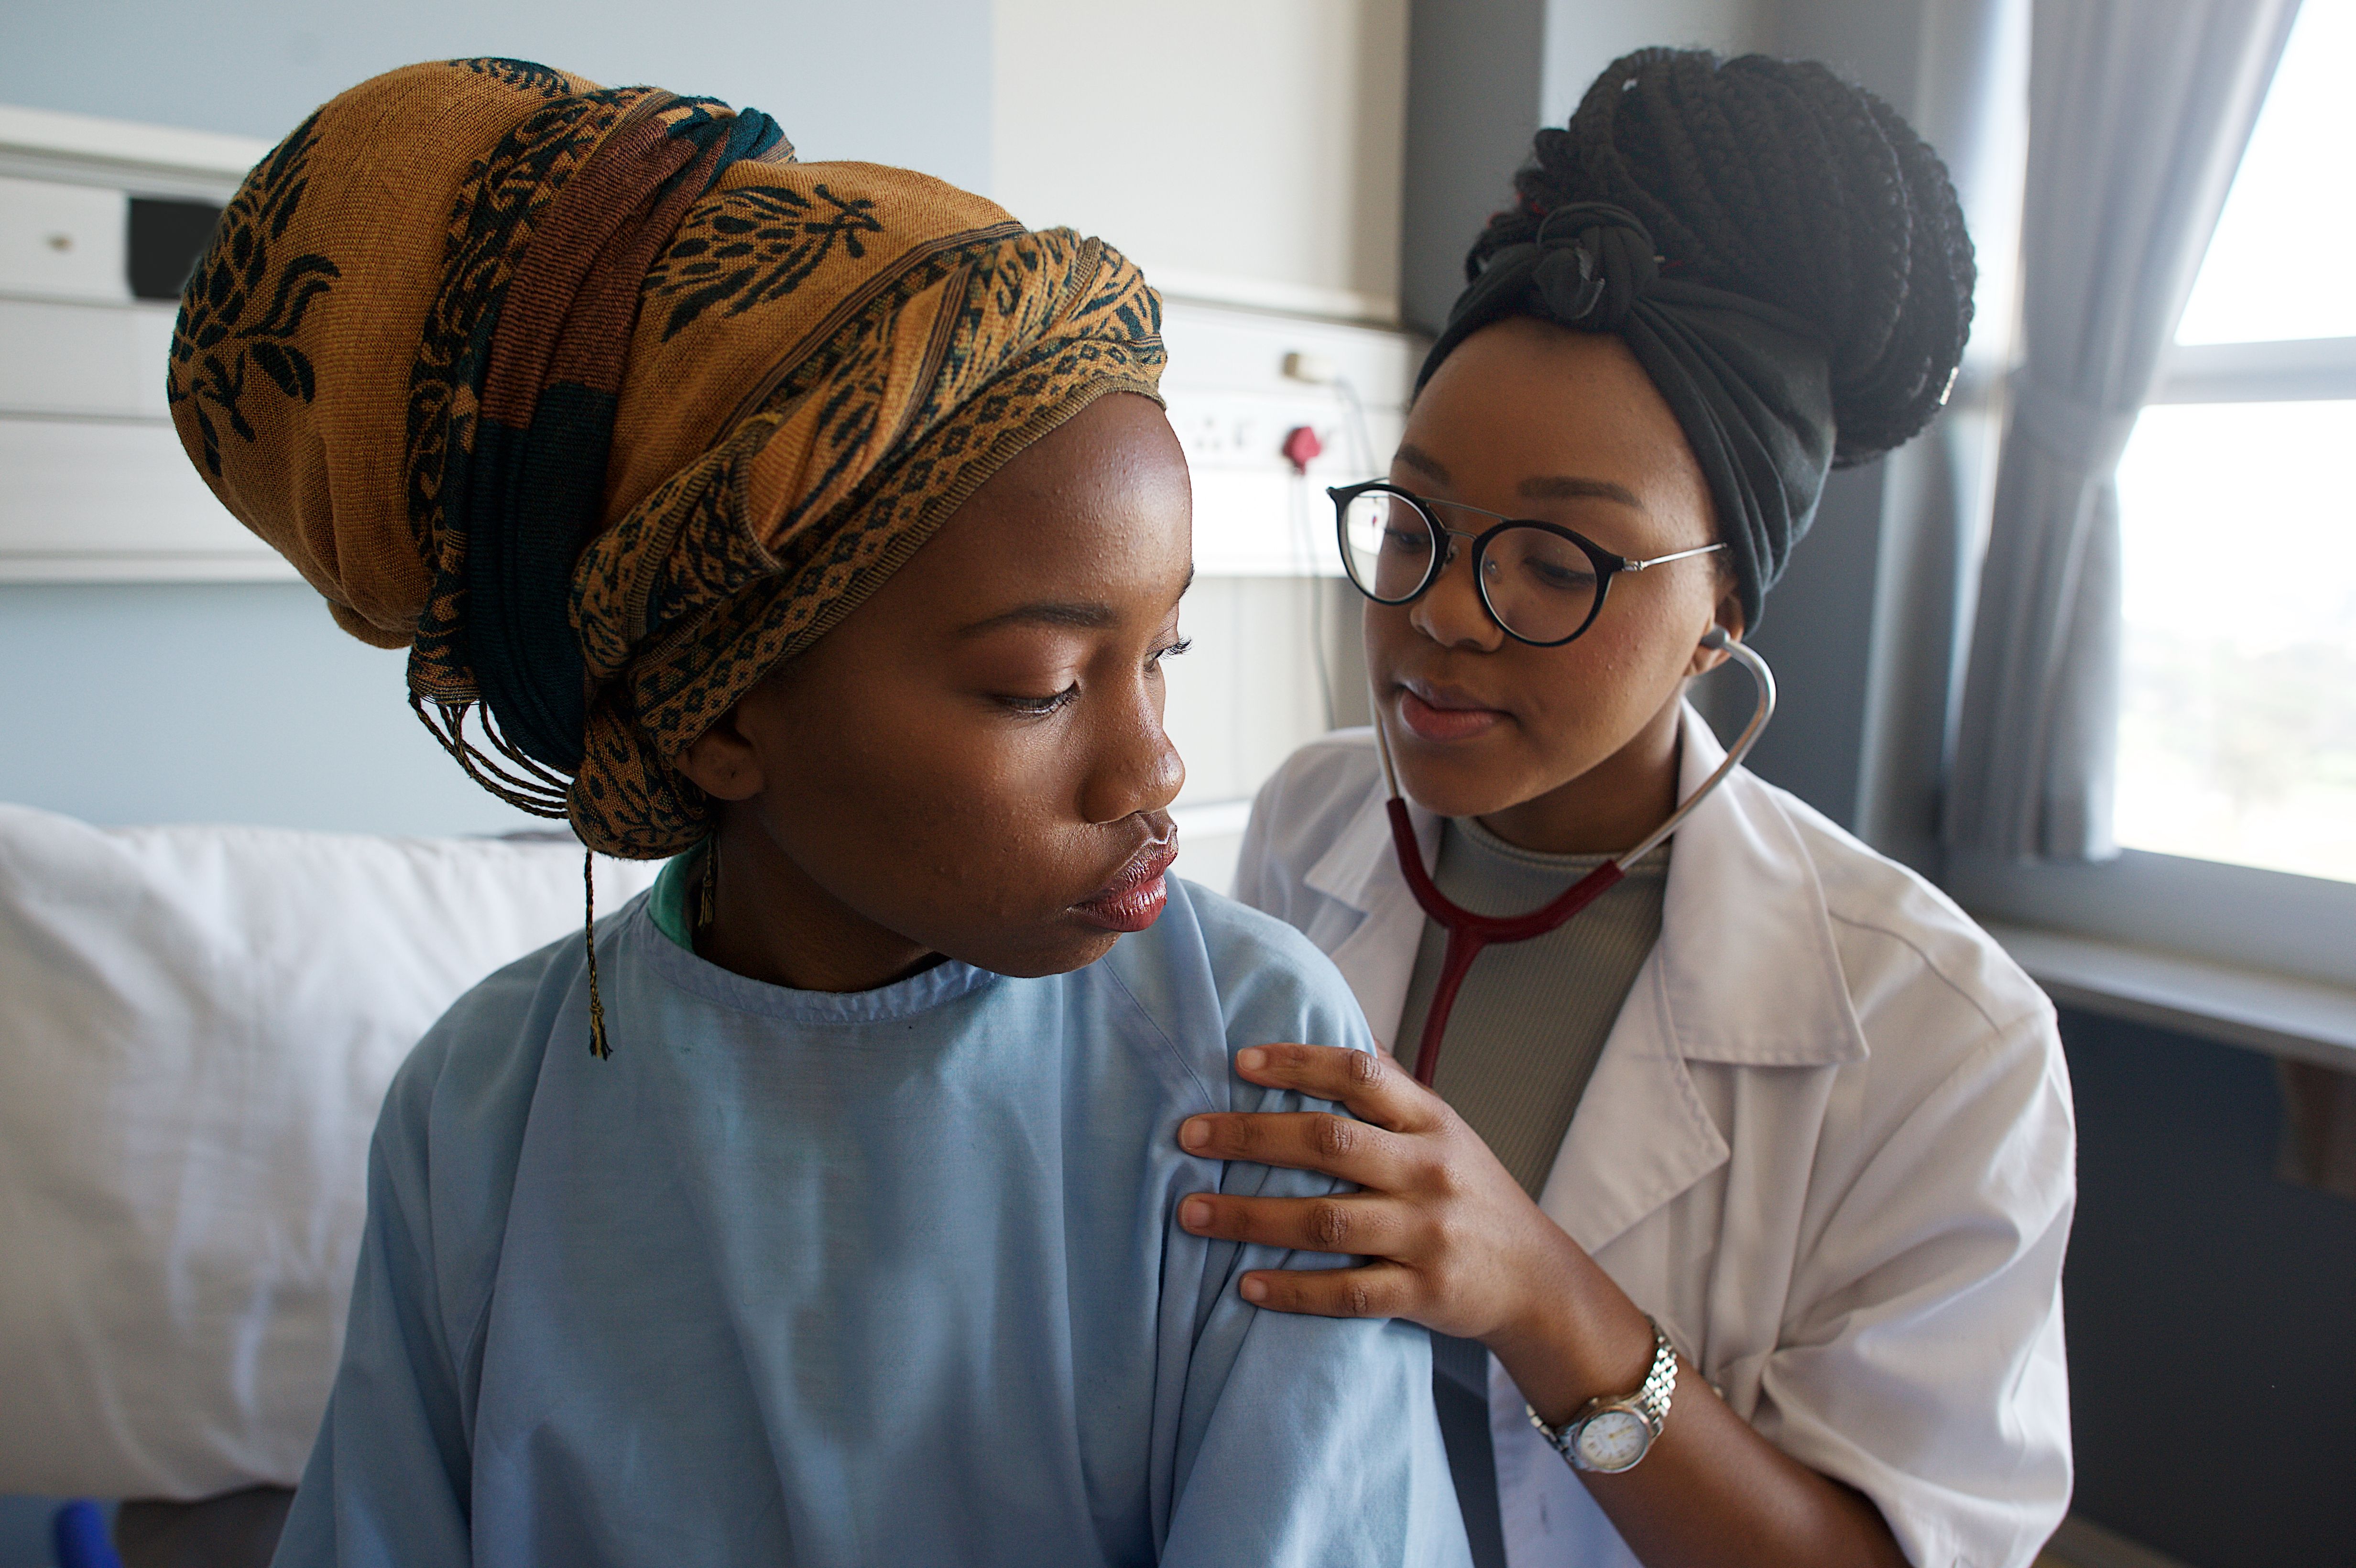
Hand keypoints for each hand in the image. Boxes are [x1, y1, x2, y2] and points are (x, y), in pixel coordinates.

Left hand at [1175, 1041, 1624, 1361]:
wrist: (1537, 1278)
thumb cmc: (1469, 1191)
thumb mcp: (1443, 1129)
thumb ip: (1389, 1088)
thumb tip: (1330, 1026)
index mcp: (1431, 1120)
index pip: (1360, 1074)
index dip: (1297, 1062)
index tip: (1237, 1062)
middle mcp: (1430, 1171)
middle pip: (1329, 1143)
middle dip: (1250, 1138)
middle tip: (1187, 1136)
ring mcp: (1428, 1234)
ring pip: (1326, 1222)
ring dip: (1250, 1217)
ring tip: (1190, 1213)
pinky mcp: (1425, 1293)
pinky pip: (1347, 1293)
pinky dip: (1292, 1290)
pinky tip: (1244, 1284)